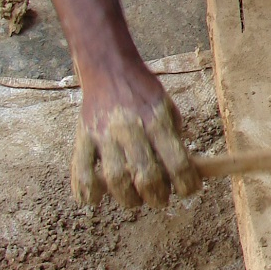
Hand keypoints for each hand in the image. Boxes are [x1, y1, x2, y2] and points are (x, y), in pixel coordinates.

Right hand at [72, 78, 200, 208]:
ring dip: (127, 199)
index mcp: (157, 121)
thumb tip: (182, 175)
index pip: (177, 163)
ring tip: (134, 200)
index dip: (186, 184)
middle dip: (157, 197)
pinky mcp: (83, 137)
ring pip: (115, 179)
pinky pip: (81, 171)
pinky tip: (95, 199)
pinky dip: (87, 191)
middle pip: (146, 176)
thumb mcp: (168, 110)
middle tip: (160, 198)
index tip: (188, 190)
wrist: (110, 69)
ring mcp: (104, 134)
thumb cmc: (144, 94)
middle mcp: (131, 128)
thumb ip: (173, 140)